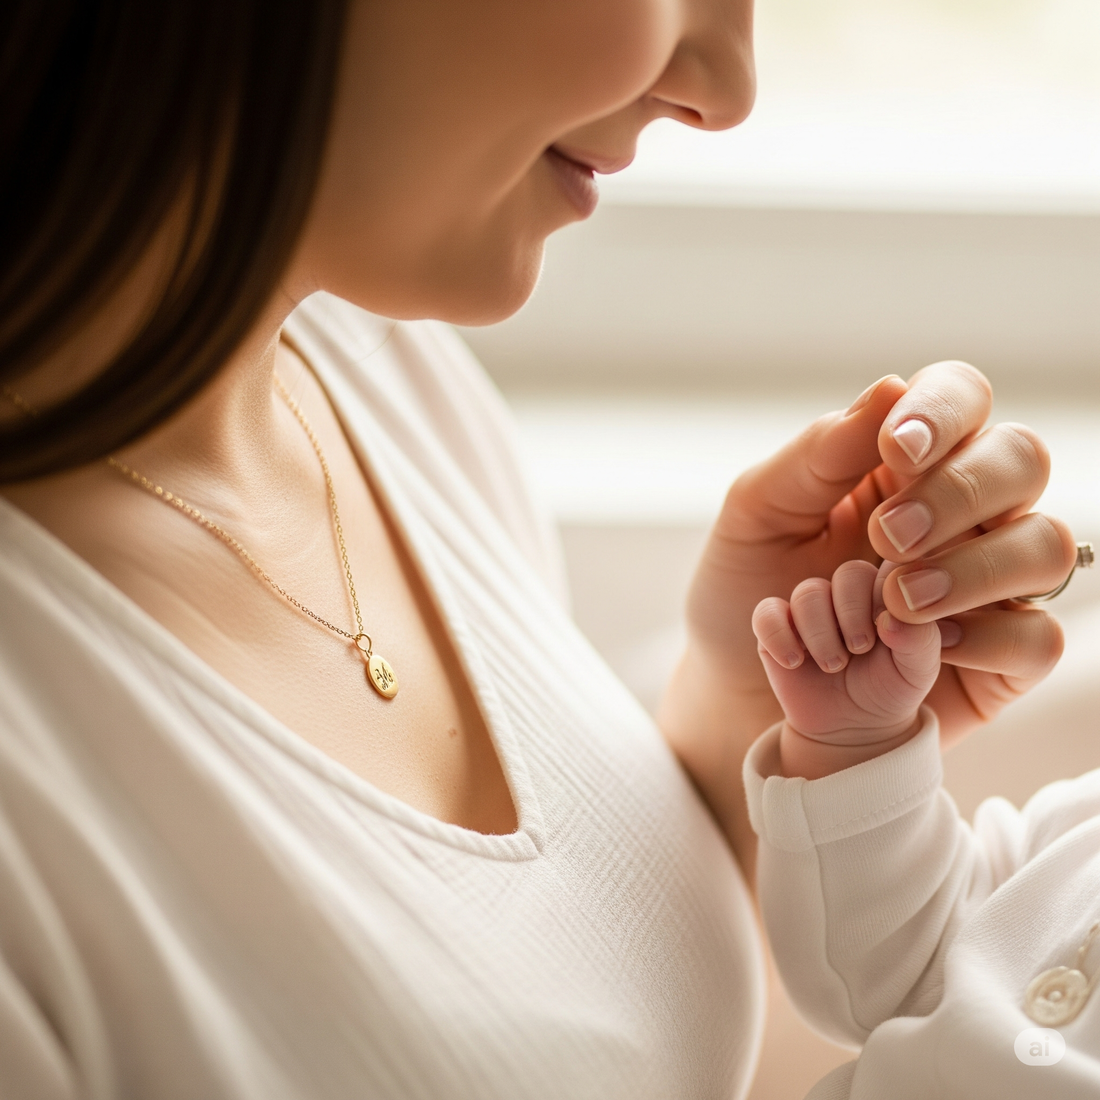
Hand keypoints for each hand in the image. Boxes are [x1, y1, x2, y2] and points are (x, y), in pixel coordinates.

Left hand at [658, 362, 1076, 876]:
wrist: (739, 687)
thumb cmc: (747, 588)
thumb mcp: (756, 516)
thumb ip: (817, 456)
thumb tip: (888, 389)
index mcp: (903, 462)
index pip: (962, 399)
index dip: (945, 410)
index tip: (896, 447)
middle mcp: (961, 511)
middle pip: (1022, 460)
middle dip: (960, 491)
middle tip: (887, 538)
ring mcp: (988, 583)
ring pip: (1045, 546)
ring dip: (977, 567)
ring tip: (897, 598)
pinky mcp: (998, 658)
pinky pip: (1040, 639)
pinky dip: (989, 640)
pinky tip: (927, 644)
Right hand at [753, 560, 941, 779]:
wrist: (851, 727)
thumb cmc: (889, 689)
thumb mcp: (918, 671)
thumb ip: (920, 639)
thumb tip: (891, 618)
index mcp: (885, 592)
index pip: (890, 566)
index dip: (888, 595)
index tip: (890, 632)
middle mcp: (847, 593)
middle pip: (848, 573)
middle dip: (854, 614)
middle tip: (860, 649)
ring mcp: (809, 608)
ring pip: (807, 593)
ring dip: (821, 634)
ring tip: (833, 666)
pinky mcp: (775, 627)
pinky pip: (766, 613)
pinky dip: (779, 637)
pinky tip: (795, 662)